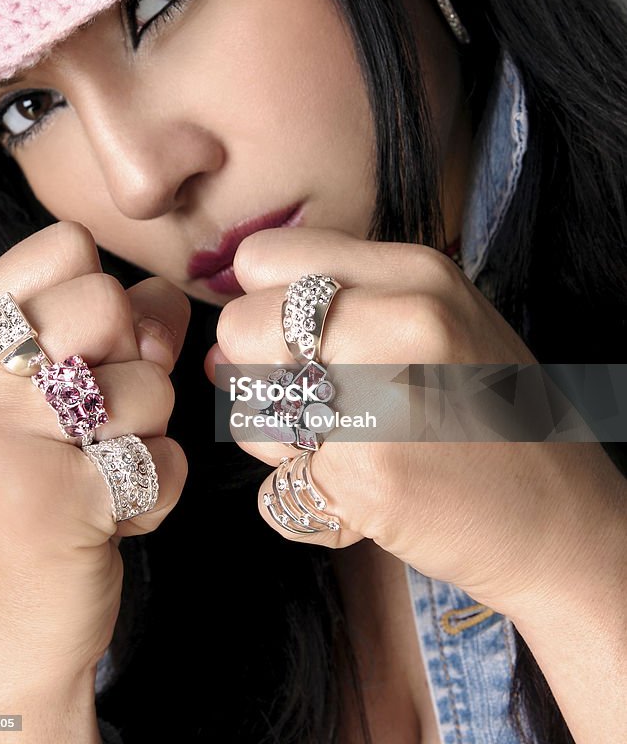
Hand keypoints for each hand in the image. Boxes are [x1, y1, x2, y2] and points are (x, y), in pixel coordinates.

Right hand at [0, 222, 189, 689]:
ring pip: (149, 384)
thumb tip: (169, 296)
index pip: (64, 244)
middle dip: (131, 364)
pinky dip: (160, 489)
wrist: (18, 620)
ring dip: (147, 435)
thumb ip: (119, 323)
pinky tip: (110, 512)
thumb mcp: (62, 386)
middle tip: (95, 421)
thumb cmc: (46, 484)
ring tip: (98, 470)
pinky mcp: (49, 499)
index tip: (87, 353)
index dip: (104, 297)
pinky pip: (166, 458)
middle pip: (108, 301)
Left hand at [205, 227, 622, 617]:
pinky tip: (360, 494)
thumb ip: (338, 308)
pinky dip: (303, 497)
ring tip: (344, 446)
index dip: (260, 301)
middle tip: (310, 400)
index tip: (288, 337)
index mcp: (415, 273)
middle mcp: (401, 323)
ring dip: (278, 440)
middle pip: (241, 326)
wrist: (557, 518)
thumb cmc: (484, 412)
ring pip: (246, 409)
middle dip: (256, 371)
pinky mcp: (368, 478)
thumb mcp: (436, 320)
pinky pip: (273, 488)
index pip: (263, 258)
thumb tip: (219, 341)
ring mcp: (384, 399)